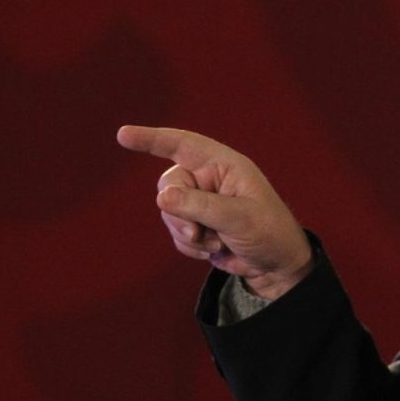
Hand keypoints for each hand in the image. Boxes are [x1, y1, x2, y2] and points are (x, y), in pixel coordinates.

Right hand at [117, 126, 314, 300]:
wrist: (276, 265)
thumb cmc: (269, 233)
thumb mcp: (239, 218)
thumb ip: (200, 206)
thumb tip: (162, 197)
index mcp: (224, 165)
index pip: (182, 145)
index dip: (152, 139)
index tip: (123, 135)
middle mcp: (209, 179)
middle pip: (168, 185)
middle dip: (178, 213)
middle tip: (199, 233)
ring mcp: (200, 202)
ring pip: (167, 212)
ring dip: (188, 233)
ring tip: (218, 242)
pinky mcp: (195, 224)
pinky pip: (175, 232)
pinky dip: (190, 245)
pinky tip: (214, 249)